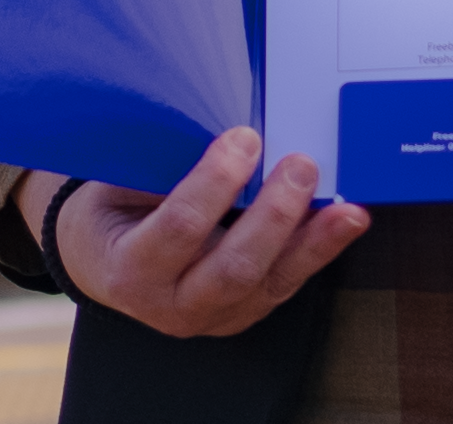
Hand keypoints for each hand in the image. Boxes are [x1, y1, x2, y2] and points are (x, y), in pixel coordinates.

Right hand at [31, 129, 366, 338]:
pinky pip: (284, 285)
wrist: (104, 263)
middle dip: (275, 215)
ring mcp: (213, 318)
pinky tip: (342, 226)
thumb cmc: (113, 212)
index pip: (180, 228)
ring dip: (313, 243)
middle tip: (301, 166)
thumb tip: (222, 133)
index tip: (243, 139)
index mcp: (131, 270)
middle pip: (234, 266)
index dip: (214, 183)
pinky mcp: (243, 315)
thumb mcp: (117, 187)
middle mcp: (173, 306)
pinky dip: (316, 252)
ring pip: (270, 284)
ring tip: (347, 210)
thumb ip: (162, 171)